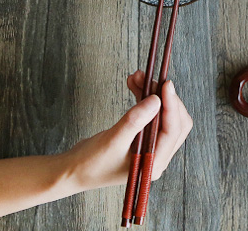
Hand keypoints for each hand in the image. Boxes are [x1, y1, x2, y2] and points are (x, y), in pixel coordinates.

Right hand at [63, 71, 192, 191]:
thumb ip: (136, 121)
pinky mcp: (143, 137)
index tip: (166, 84)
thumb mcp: (113, 140)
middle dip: (164, 97)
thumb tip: (157, 100)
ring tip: (138, 77)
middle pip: (175, 120)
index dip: (172, 105)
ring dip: (153, 94)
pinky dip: (145, 98)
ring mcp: (151, 146)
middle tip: (151, 80)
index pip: (173, 130)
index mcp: (154, 163)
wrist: (72, 170)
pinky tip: (135, 84)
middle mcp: (157, 155)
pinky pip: (151, 113)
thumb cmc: (90, 163)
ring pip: (163, 114)